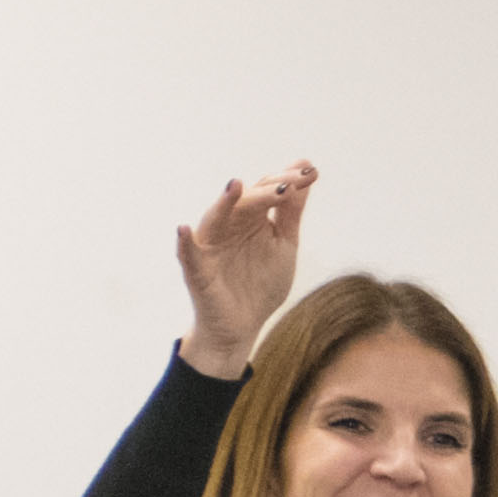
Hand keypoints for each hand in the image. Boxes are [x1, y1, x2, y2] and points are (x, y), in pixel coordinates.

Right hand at [176, 162, 316, 378]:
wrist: (244, 327)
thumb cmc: (261, 283)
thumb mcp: (283, 244)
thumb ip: (291, 211)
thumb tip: (304, 169)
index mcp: (250, 216)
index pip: (267, 190)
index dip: (289, 181)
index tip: (312, 173)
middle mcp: (228, 224)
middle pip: (245, 200)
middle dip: (268, 190)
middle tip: (292, 183)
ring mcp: (210, 245)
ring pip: (216, 219)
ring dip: (226, 203)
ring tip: (235, 186)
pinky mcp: (197, 271)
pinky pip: (188, 255)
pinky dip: (185, 243)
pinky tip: (184, 230)